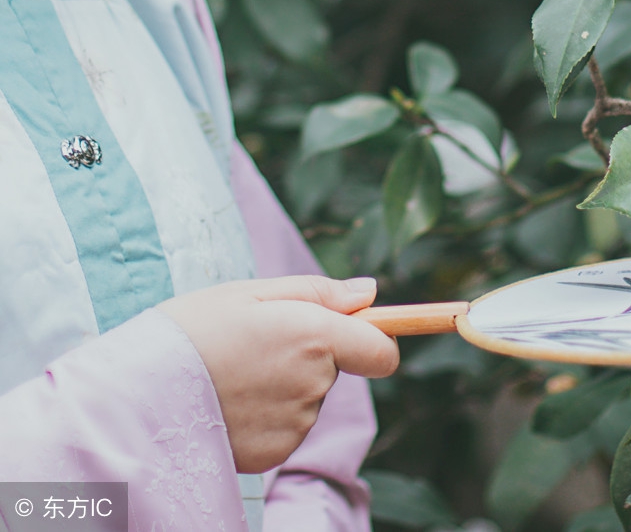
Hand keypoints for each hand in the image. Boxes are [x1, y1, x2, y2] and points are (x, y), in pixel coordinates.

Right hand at [158, 276, 398, 472]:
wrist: (135, 392)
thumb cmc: (190, 330)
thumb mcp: (250, 293)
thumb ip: (319, 292)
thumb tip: (371, 293)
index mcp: (316, 337)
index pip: (381, 351)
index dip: (373, 341)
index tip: (356, 333)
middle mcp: (314, 384)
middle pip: (334, 370)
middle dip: (306, 356)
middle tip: (253, 345)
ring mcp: (296, 423)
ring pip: (306, 399)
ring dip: (282, 386)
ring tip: (231, 374)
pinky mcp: (274, 452)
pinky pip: (285, 428)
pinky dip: (264, 416)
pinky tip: (228, 402)